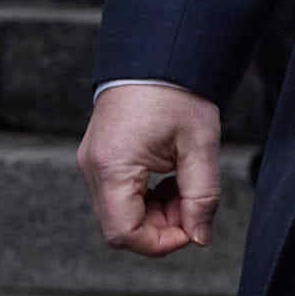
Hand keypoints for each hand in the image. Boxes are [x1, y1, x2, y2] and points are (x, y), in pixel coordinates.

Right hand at [78, 82, 223, 255]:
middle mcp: (93, 168)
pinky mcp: (99, 156)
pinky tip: (169, 177)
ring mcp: (92, 162)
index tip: (192, 228)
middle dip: (162, 226)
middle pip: (121, 226)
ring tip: (184, 185)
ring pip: (120, 211)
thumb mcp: (199, 145)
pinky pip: (119, 193)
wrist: (158, 53)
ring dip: (156, 212)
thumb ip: (202, 196)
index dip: (160, 242)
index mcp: (113, 167)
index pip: (124, 233)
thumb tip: (200, 236)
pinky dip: (146, 196)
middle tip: (193, 203)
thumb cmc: (177, 92)